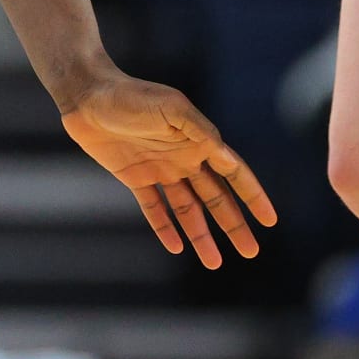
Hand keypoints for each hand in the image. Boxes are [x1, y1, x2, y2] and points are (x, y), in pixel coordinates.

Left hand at [60, 73, 275, 268]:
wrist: (88, 95)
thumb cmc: (131, 95)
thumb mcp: (171, 107)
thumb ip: (199, 130)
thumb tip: (227, 157)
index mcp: (198, 140)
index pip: (234, 172)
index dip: (253, 196)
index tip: (270, 221)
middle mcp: (184, 157)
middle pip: (216, 197)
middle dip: (234, 225)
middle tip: (251, 252)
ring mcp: (160, 168)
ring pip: (188, 209)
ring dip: (201, 235)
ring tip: (215, 263)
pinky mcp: (134, 176)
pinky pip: (154, 207)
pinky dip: (165, 227)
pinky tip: (177, 247)